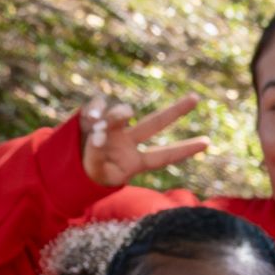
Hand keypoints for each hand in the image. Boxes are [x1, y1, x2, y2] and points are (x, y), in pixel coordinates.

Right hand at [79, 92, 208, 188]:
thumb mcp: (97, 174)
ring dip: (116, 115)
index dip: (183, 150)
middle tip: (196, 99)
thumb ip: (98, 155)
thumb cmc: (88, 176)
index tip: (208, 143)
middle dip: (175, 111)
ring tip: (100, 126)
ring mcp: (111, 127)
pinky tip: (90, 119)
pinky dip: (94, 109)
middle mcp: (127, 141)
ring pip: (121, 112)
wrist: (66, 169)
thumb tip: (100, 131)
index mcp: (134, 162)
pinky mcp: (93, 117)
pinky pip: (97, 105)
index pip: (162, 156)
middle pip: (154, 123)